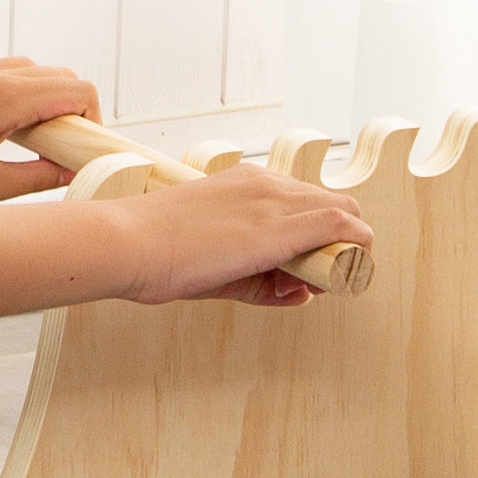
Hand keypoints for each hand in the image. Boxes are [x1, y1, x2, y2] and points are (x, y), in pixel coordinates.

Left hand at [0, 58, 100, 203]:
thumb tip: (68, 174)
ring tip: (27, 147)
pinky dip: (21, 100)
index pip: (80, 91)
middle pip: (63, 78)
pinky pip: (9, 77)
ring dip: (47, 105)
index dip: (92, 124)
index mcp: (8, 96)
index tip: (79, 156)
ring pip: (36, 74)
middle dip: (74, 115)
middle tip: (57, 154)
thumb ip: (34, 180)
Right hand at [112, 166, 371, 308]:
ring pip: (345, 213)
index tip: (304, 269)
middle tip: (320, 278)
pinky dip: (351, 250)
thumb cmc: (156, 255)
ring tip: (324, 282)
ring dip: (346, 250)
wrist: (126, 243)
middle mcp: (266, 184)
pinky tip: (336, 277)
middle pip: (334, 203)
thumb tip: (302, 294)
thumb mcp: (217, 267)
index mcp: (247, 183)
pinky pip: (339, 225)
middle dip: (339, 242)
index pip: (306, 201)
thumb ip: (263, 283)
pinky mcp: (278, 227)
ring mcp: (274, 201)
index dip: (317, 236)